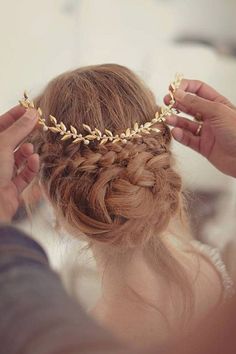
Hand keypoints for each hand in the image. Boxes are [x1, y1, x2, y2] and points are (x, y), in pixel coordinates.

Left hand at [0, 106, 38, 221]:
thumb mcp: (3, 144)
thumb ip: (19, 129)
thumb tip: (32, 113)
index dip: (13, 116)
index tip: (28, 109)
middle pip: (9, 141)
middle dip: (23, 134)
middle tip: (38, 124)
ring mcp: (0, 175)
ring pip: (17, 158)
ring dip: (26, 152)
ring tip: (31, 148)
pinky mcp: (10, 189)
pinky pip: (23, 175)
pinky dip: (30, 167)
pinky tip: (35, 160)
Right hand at [164, 79, 235, 177]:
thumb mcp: (217, 111)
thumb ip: (196, 103)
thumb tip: (179, 93)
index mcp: (218, 103)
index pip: (198, 90)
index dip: (185, 87)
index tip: (172, 89)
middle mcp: (211, 116)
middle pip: (189, 106)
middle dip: (177, 104)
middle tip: (166, 103)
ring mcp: (206, 131)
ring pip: (186, 124)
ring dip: (176, 120)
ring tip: (167, 119)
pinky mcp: (203, 146)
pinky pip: (188, 139)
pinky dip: (180, 136)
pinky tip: (176, 132)